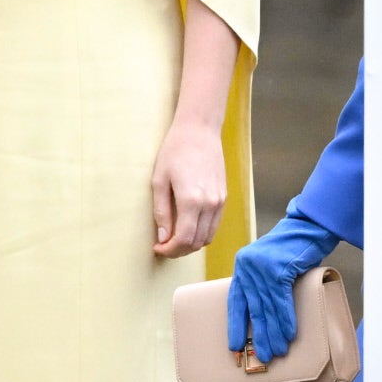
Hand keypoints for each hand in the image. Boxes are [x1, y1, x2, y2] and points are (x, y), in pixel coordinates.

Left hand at [151, 119, 225, 257]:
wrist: (199, 130)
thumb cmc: (175, 150)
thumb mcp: (159, 181)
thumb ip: (161, 212)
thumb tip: (162, 237)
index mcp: (191, 201)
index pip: (183, 240)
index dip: (169, 250)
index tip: (158, 248)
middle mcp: (210, 204)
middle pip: (197, 242)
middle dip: (179, 250)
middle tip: (164, 246)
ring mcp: (220, 201)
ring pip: (208, 237)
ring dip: (191, 244)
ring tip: (175, 238)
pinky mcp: (224, 197)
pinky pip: (214, 225)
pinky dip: (202, 232)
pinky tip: (188, 226)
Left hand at [227, 208, 339, 363]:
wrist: (309, 226)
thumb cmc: (293, 249)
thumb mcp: (271, 266)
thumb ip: (264, 285)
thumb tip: (266, 318)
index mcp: (243, 267)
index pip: (235, 301)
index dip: (236, 325)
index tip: (235, 346)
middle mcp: (248, 267)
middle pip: (252, 308)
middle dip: (257, 335)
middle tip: (260, 357)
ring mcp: (262, 267)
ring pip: (267, 307)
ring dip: (274, 332)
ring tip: (278, 351)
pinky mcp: (278, 268)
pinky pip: (281, 300)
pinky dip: (286, 319)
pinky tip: (289, 334)